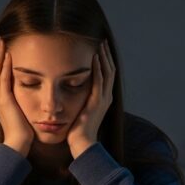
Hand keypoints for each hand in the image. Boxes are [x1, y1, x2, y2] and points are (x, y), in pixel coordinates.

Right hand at [0, 37, 32, 155]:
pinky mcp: (4, 99)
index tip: (4, 45)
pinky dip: (6, 65)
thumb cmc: (22, 129)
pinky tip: (10, 55)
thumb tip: (27, 91)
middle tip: (2, 37)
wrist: (18, 142)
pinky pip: (4, 78)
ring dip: (0, 54)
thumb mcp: (19, 110)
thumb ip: (19, 99)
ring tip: (4, 41)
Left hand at [67, 40, 114, 157]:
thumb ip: (82, 99)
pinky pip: (99, 81)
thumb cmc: (79, 129)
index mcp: (104, 98)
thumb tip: (74, 90)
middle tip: (102, 41)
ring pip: (107, 73)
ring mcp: (103, 99)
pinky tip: (94, 58)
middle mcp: (107, 97)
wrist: (82, 142)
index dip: (106, 61)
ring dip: (104, 57)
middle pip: (110, 70)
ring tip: (100, 45)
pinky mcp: (97, 101)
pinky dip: (97, 68)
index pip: (108, 75)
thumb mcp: (82, 110)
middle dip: (106, 55)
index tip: (100, 48)